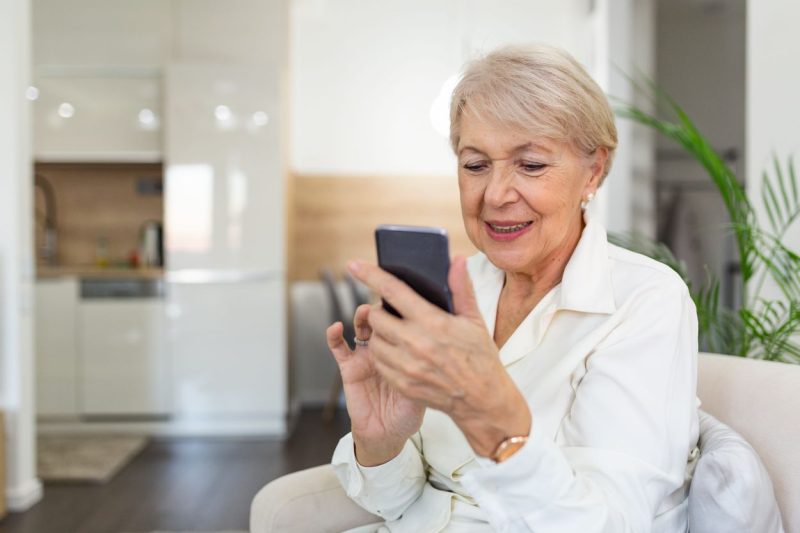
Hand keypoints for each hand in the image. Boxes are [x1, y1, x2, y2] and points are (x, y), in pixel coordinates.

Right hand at [326, 304, 424, 465]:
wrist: (388, 434)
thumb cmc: (410, 411)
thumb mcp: (428, 387)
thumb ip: (430, 366)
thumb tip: (444, 342)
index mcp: (405, 349)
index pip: (404, 320)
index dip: (403, 306)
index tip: (408, 294)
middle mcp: (386, 347)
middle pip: (383, 318)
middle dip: (383, 307)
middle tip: (386, 300)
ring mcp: (366, 355)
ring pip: (362, 326)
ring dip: (362, 315)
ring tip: (366, 312)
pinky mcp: (349, 367)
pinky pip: (339, 347)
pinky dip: (334, 335)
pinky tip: (335, 327)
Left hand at [347, 256, 531, 456]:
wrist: (483, 400)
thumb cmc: (480, 357)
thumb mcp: (474, 320)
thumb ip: (461, 288)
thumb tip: (457, 260)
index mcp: (433, 322)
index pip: (393, 292)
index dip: (370, 275)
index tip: (354, 265)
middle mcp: (416, 343)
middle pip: (376, 318)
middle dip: (380, 311)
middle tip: (392, 313)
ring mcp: (407, 366)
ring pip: (374, 341)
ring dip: (380, 334)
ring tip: (395, 333)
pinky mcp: (403, 384)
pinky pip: (379, 363)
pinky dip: (383, 355)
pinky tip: (397, 352)